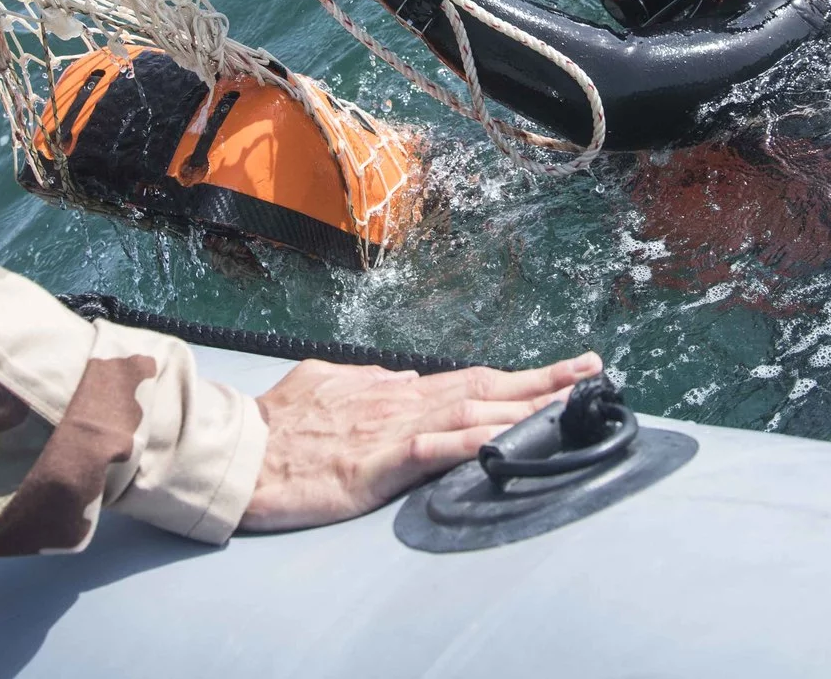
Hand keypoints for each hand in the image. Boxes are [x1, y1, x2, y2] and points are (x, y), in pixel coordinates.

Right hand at [238, 351, 604, 531]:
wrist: (237, 455)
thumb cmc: (273, 427)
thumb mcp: (322, 386)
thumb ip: (365, 383)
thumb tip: (400, 377)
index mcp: (391, 390)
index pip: (467, 378)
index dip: (516, 375)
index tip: (561, 369)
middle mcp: (400, 401)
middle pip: (485, 385)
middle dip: (543, 380)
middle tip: (593, 371)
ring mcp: (392, 429)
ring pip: (472, 409)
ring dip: (526, 405)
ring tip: (572, 400)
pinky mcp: (378, 462)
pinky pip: (436, 449)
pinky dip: (476, 441)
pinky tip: (508, 439)